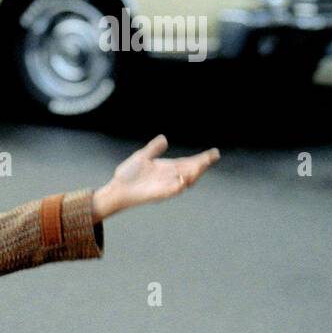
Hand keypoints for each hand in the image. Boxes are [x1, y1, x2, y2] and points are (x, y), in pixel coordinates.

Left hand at [93, 134, 219, 221]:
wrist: (117, 188)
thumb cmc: (128, 174)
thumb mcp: (142, 157)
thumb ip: (154, 148)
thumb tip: (164, 138)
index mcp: (168, 167)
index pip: (188, 162)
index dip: (201, 158)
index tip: (214, 153)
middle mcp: (170, 177)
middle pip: (191, 170)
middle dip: (202, 164)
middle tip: (212, 157)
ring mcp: (166, 186)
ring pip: (185, 180)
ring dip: (194, 174)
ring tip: (201, 165)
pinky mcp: (159, 194)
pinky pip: (173, 190)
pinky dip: (179, 185)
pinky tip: (184, 179)